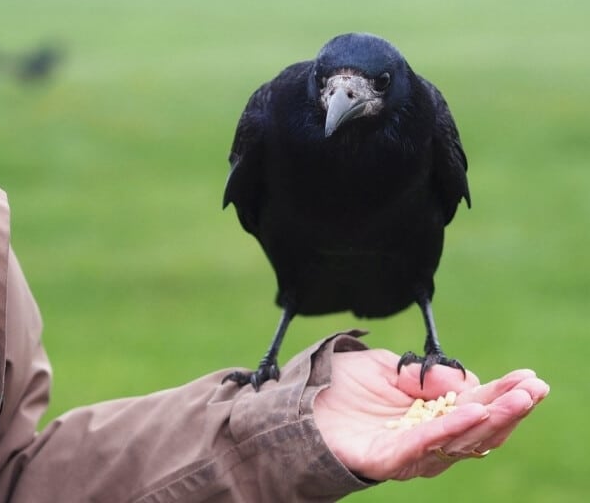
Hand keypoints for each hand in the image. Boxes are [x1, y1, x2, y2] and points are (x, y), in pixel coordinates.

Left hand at [313, 349, 548, 480]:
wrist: (294, 399)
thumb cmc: (338, 385)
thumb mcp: (388, 367)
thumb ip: (426, 375)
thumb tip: (468, 381)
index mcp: (426, 418)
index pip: (472, 408)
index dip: (502, 394)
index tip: (530, 379)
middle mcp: (421, 439)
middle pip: (474, 429)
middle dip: (507, 408)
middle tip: (534, 388)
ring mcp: (405, 453)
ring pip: (457, 441)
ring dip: (489, 418)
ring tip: (515, 398)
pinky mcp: (384, 460)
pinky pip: (422, 445)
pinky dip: (449, 429)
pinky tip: (473, 411)